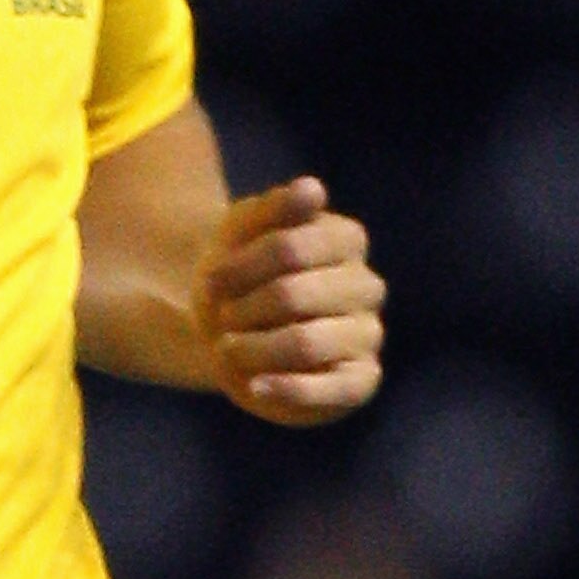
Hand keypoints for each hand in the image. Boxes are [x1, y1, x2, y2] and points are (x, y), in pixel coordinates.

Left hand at [205, 174, 383, 426]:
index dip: (241, 267)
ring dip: (253, 349)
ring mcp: (367, 334)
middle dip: (242, 311)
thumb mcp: (242, 231)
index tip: (211, 280)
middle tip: (221, 318)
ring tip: (227, 348)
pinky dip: (288, 390)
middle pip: (292, 295)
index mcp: (346, 240)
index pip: (289, 248)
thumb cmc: (240, 273)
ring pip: (306, 343)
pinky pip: (334, 390)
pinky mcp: (361, 380)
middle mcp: (365, 285)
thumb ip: (274, 208)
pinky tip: (255, 386)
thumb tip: (313, 188)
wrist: (230, 328)